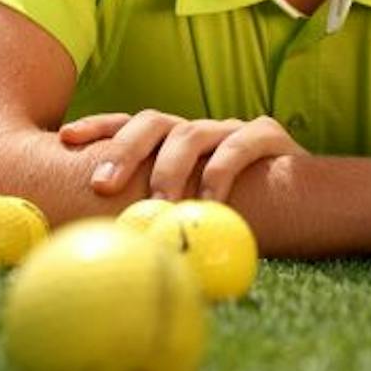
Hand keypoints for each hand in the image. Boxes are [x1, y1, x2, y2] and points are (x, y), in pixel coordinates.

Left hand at [58, 110, 303, 203]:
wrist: (305, 204)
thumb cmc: (235, 216)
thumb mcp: (187, 214)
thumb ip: (152, 220)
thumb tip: (104, 249)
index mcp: (173, 142)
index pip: (129, 124)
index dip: (97, 127)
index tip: (65, 139)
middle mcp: (198, 130)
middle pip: (152, 121)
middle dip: (123, 149)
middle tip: (102, 186)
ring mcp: (232, 130)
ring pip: (192, 132)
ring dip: (171, 168)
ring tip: (161, 203)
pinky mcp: (268, 136)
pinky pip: (241, 145)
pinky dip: (222, 172)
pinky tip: (212, 202)